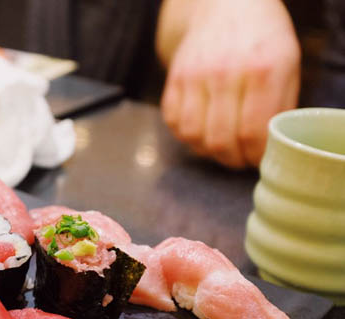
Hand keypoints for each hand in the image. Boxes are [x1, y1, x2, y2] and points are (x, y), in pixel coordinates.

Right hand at [159, 0, 299, 167]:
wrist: (226, 5)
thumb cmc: (262, 38)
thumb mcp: (288, 64)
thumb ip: (280, 105)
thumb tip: (268, 147)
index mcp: (262, 70)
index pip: (253, 133)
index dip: (254, 156)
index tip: (257, 160)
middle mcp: (224, 73)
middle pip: (220, 140)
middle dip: (231, 159)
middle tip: (239, 160)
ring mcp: (194, 76)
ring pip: (192, 136)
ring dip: (206, 150)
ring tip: (219, 147)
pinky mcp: (174, 79)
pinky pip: (173, 122)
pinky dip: (186, 134)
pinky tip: (201, 130)